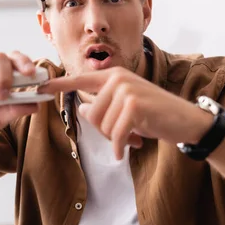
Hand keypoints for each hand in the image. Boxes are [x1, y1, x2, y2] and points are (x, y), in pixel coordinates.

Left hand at [37, 67, 212, 159]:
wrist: (185, 121)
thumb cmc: (154, 115)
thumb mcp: (125, 109)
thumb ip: (102, 106)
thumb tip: (82, 108)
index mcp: (113, 76)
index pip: (80, 79)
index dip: (58, 85)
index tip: (39, 87)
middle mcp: (118, 78)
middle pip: (92, 114)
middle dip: (106, 131)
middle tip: (125, 133)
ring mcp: (126, 89)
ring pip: (103, 126)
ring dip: (117, 138)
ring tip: (134, 135)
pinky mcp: (135, 104)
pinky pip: (116, 133)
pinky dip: (121, 145)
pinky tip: (130, 147)